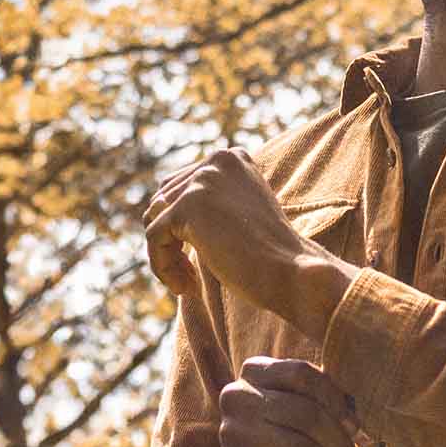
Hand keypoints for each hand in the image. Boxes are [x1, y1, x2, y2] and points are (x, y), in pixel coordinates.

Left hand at [146, 148, 345, 321]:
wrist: (293, 273)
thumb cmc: (269, 258)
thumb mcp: (236, 218)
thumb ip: (204, 204)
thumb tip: (152, 205)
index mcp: (232, 158)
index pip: (178, 188)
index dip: (181, 228)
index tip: (199, 260)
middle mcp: (217, 159)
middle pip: (162, 201)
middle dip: (171, 242)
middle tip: (192, 278)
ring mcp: (202, 179)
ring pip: (155, 219)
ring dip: (166, 256)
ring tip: (189, 285)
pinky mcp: (188, 205)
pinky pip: (153, 237)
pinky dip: (162, 266)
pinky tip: (187, 288)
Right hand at [214, 356, 361, 446]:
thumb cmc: (284, 435)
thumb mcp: (302, 410)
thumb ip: (328, 406)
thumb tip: (352, 425)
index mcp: (253, 371)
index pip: (300, 373)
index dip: (333, 397)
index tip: (352, 423)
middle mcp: (237, 396)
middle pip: (305, 412)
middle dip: (337, 438)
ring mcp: (233, 432)